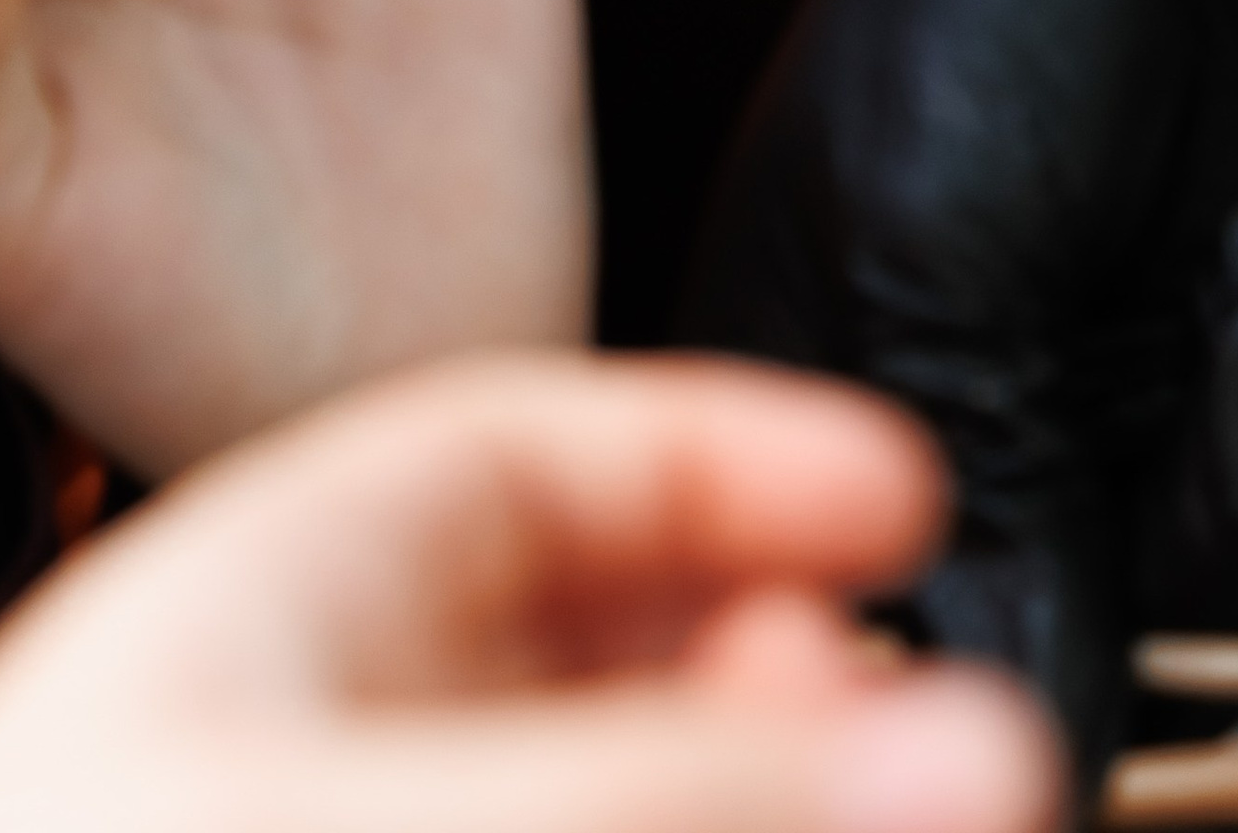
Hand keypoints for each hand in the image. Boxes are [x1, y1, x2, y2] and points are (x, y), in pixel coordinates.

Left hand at [0, 355, 1062, 832]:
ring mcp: (323, 803)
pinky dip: (648, 821)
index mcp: (271, 579)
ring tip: (857, 794)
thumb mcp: (385, 790)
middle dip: (752, 649)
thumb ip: (673, 780)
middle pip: (579, 628)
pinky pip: (532, 823)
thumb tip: (967, 747)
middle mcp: (302, 705)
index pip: (525, 443)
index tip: (894, 492)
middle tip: (891, 696)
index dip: (725, 447)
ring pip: (569, 761)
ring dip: (718, 771)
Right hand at [686, 0, 1237, 773]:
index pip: (868, 696)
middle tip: (1229, 391)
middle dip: (1191, 565)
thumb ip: (973, 515)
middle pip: (1060, 689)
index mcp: (767, 450)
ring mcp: (1053, 448)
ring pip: (1195, 636)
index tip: (1105, 679)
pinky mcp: (1168, 412)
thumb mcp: (943, 256)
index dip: (998, 713)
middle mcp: (906, 476)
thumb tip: (1021, 755)